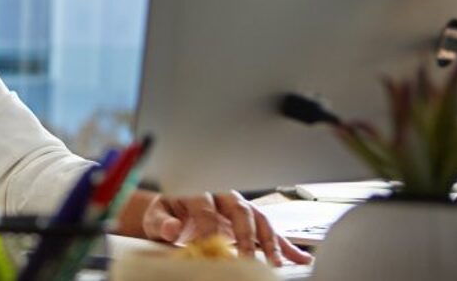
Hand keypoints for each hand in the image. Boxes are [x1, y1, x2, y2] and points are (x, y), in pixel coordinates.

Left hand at [140, 192, 312, 266]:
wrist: (172, 213)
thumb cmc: (166, 214)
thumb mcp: (156, 216)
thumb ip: (162, 222)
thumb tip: (172, 227)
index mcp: (199, 193)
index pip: (206, 207)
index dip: (206, 226)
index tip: (206, 246)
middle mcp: (224, 198)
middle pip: (240, 211)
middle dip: (245, 235)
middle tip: (247, 257)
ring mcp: (241, 210)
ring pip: (260, 221)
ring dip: (270, 242)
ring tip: (275, 263)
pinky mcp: (250, 224)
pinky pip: (271, 233)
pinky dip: (286, 246)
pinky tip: (300, 258)